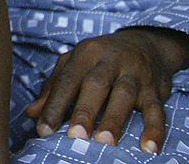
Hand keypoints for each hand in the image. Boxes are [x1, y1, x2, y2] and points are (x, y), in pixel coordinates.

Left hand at [25, 27, 188, 153]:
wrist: (146, 42)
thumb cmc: (101, 58)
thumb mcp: (75, 64)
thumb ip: (54, 88)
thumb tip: (32, 114)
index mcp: (85, 53)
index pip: (67, 80)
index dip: (54, 105)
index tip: (44, 130)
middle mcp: (110, 60)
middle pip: (95, 84)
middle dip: (84, 111)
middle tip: (74, 136)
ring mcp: (135, 73)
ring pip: (124, 94)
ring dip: (114, 119)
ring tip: (105, 142)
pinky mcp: (155, 89)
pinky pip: (157, 109)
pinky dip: (154, 129)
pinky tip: (149, 148)